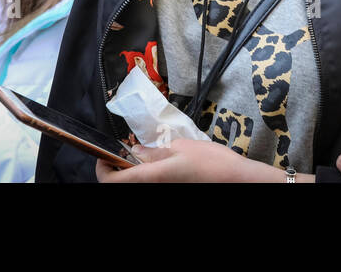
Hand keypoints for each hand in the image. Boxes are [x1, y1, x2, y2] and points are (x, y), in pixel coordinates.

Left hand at [95, 139, 292, 182]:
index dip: (102, 168)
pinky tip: (158, 165)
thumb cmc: (212, 163)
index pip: (110, 181)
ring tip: (142, 156)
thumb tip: (136, 152)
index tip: (105, 154)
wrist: (237, 181)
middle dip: (118, 169)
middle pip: (122, 184)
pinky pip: (152, 185)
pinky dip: (148, 176)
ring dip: (133, 172)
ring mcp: (164, 192)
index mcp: (151, 178)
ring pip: (137, 185)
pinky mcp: (173, 190)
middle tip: (125, 152)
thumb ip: (155, 152)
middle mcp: (153, 190)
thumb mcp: (181, 148)